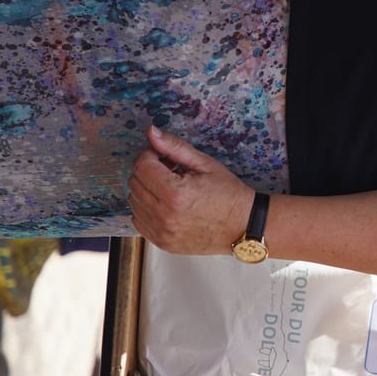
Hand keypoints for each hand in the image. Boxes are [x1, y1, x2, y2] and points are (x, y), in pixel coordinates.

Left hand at [128, 126, 254, 254]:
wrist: (243, 226)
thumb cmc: (229, 196)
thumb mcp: (205, 164)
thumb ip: (175, 147)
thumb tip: (152, 133)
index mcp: (175, 194)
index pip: (142, 166)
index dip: (150, 155)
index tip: (162, 156)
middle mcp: (164, 215)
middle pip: (134, 183)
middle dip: (147, 172)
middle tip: (168, 171)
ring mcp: (162, 232)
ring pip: (133, 202)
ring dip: (146, 191)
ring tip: (169, 189)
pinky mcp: (162, 242)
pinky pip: (138, 221)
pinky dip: (146, 210)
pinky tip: (165, 205)